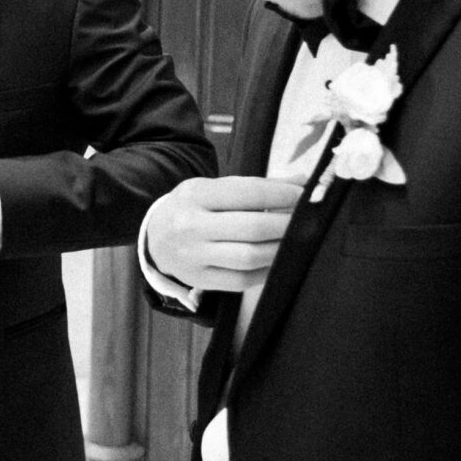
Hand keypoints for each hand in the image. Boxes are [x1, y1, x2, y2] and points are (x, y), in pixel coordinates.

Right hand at [141, 176, 300, 291]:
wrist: (154, 237)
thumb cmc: (193, 209)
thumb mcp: (213, 188)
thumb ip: (255, 186)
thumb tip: (301, 180)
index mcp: (196, 194)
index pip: (248, 193)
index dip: (282, 195)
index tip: (303, 196)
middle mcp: (190, 225)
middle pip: (252, 227)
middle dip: (286, 224)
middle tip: (306, 221)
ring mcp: (193, 255)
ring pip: (249, 257)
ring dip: (279, 249)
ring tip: (293, 241)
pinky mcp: (198, 279)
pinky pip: (241, 280)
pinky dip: (265, 271)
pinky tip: (276, 261)